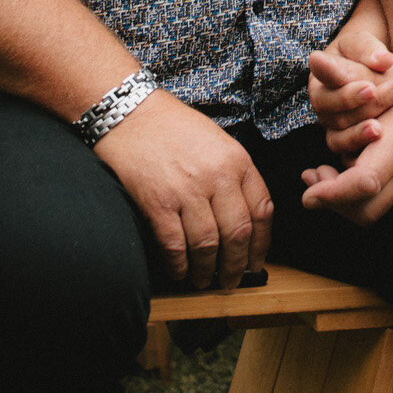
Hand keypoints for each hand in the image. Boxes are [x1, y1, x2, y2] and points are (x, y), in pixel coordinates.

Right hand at [92, 91, 272, 289]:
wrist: (130, 112)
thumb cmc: (173, 127)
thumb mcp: (218, 142)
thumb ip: (234, 176)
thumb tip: (243, 219)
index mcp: (237, 160)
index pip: (262, 210)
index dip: (261, 243)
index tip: (257, 260)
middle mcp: (217, 177)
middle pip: (238, 233)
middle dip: (237, 264)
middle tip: (232, 280)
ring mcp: (187, 191)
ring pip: (208, 245)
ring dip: (207, 270)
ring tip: (204, 280)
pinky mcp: (158, 202)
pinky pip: (175, 245)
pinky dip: (179, 264)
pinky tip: (180, 271)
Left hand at [299, 52, 392, 225]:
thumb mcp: (373, 72)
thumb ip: (341, 73)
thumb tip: (313, 60)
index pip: (364, 183)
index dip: (332, 193)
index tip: (307, 194)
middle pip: (367, 211)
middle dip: (334, 204)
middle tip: (310, 184)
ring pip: (371, 210)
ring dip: (342, 200)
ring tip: (318, 175)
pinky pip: (379, 198)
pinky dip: (354, 193)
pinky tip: (336, 171)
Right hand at [308, 43, 392, 156]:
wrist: (371, 64)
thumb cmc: (364, 51)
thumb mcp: (363, 42)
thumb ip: (369, 50)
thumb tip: (383, 62)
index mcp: (320, 77)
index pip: (328, 87)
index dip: (347, 92)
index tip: (370, 88)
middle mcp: (322, 104)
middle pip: (337, 113)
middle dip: (367, 107)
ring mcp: (331, 124)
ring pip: (340, 136)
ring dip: (363, 132)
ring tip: (382, 129)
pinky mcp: (343, 141)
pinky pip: (346, 153)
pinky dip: (362, 150)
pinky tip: (380, 143)